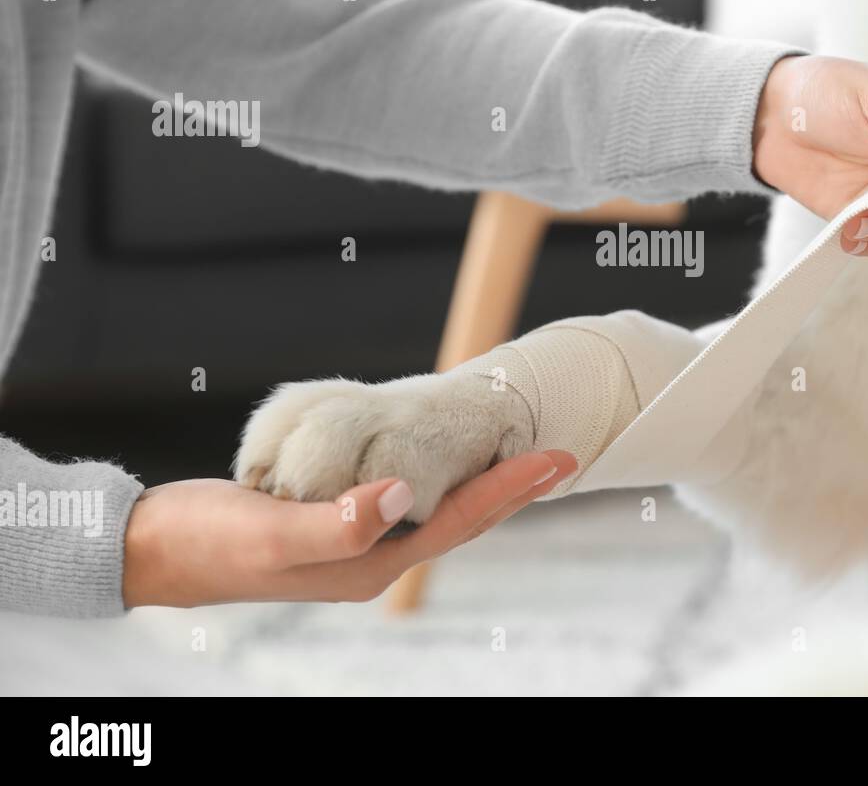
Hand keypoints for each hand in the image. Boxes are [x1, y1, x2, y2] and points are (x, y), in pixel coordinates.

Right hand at [122, 450, 577, 607]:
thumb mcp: (272, 533)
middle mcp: (370, 555)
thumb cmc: (209, 542)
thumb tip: (400, 498)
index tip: (557, 458)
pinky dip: (431, 475)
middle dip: (508, 487)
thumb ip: (337, 522)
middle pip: (458, 517)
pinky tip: (438, 460)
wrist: (157, 548)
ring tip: (516, 457)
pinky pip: (400, 496)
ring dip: (476, 482)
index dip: (509, 488)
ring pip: (434, 508)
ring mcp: (352, 540)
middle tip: (558, 457)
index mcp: (368, 562)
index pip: (457, 520)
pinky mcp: (331, 520)